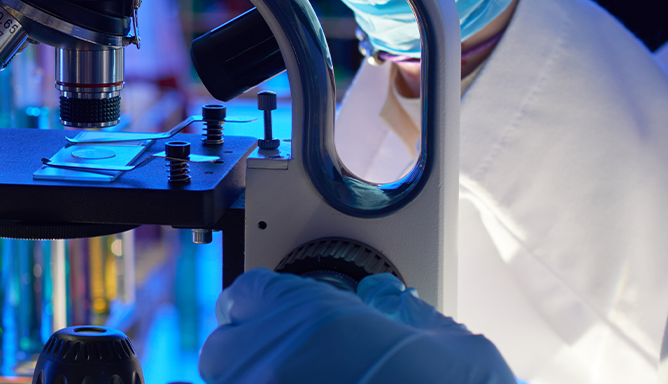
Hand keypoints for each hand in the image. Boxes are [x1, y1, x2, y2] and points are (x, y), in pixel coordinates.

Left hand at [199, 269, 515, 383]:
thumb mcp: (443, 341)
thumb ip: (402, 309)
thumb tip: (384, 296)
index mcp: (312, 318)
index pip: (249, 292)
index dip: (263, 302)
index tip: (273, 311)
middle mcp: (276, 362)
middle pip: (225, 346)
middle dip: (248, 347)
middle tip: (285, 353)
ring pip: (229, 383)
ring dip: (254, 379)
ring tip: (296, 378)